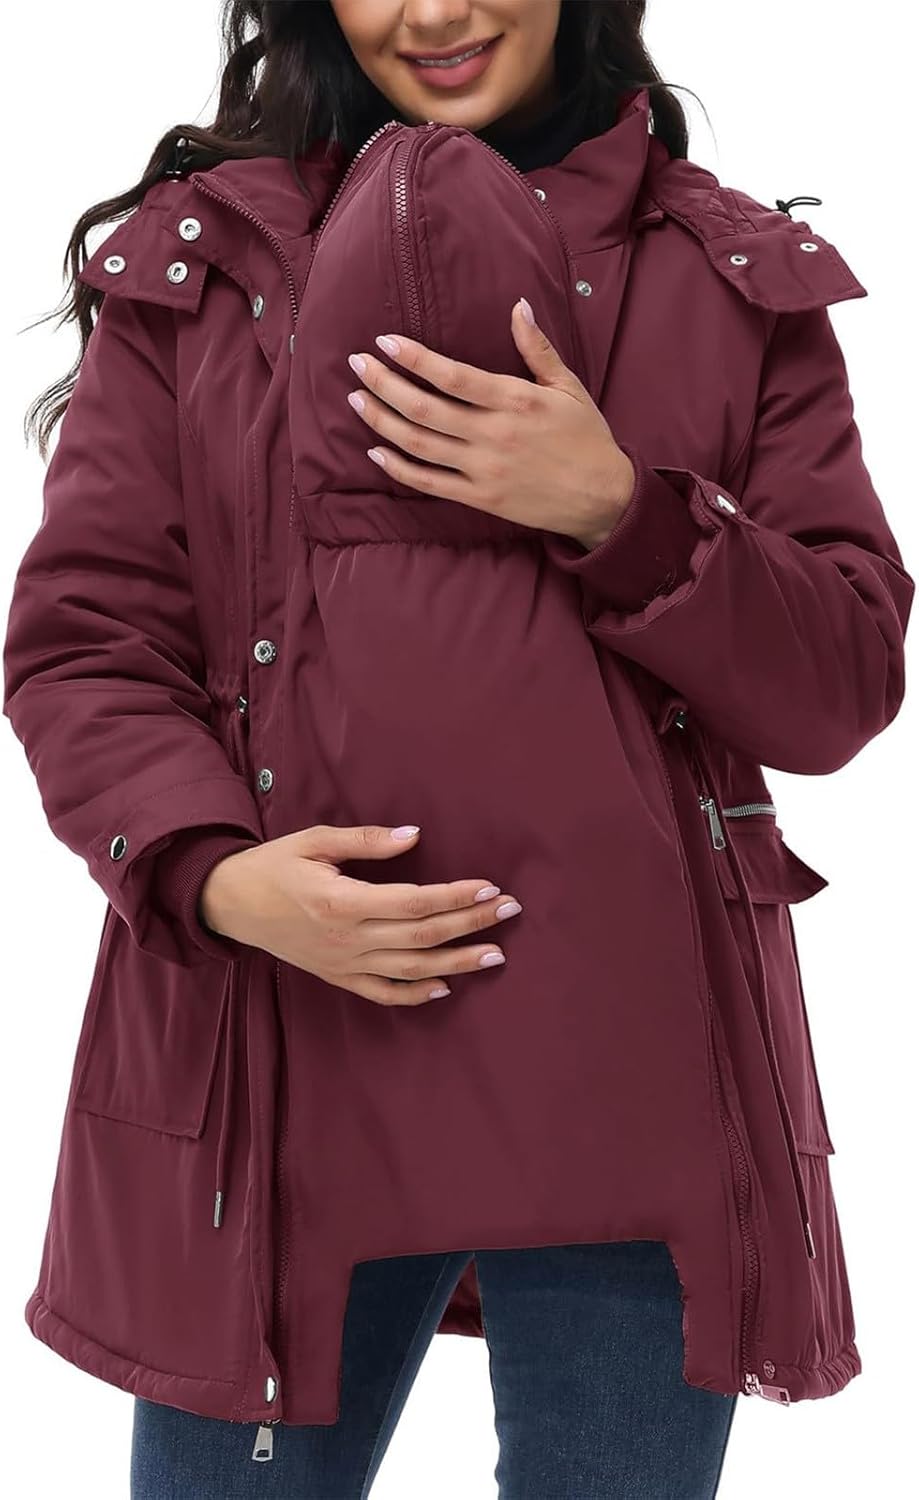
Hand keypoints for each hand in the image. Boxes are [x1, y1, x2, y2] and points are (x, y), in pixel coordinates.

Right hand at [199, 824, 522, 1006]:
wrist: (230, 904)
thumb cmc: (274, 865)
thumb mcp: (315, 841)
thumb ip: (366, 840)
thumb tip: (416, 836)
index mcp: (342, 901)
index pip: (414, 901)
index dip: (456, 895)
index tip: (490, 887)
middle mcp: (347, 938)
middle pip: (422, 935)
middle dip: (471, 924)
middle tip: (510, 911)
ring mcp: (343, 963)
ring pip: (412, 969)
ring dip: (458, 963)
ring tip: (495, 955)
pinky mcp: (337, 977)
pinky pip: (383, 993)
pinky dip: (416, 994)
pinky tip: (445, 986)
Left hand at [345, 297, 634, 549]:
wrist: (604, 498)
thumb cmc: (587, 438)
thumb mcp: (568, 386)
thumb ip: (537, 348)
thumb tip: (518, 305)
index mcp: (515, 401)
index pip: (452, 376)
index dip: (413, 357)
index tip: (385, 341)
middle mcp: (494, 435)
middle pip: (424, 408)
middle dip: (383, 383)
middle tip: (356, 364)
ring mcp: (484, 470)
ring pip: (420, 444)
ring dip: (382, 420)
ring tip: (355, 400)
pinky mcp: (481, 499)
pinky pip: (430, 484)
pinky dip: (399, 468)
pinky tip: (375, 451)